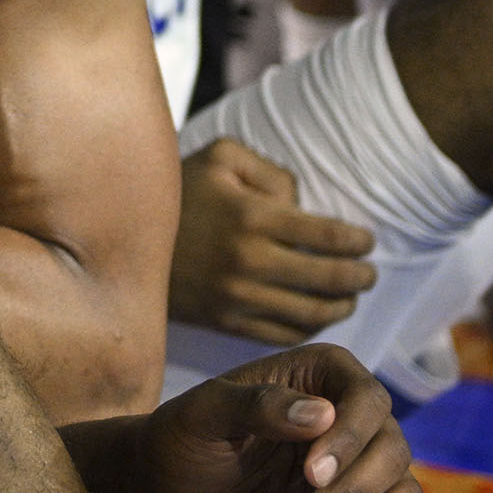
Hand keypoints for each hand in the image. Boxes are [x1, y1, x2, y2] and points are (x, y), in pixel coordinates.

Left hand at [142, 346, 428, 492]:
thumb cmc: (184, 439)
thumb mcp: (205, 414)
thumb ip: (257, 406)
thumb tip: (321, 414)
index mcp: (321, 377)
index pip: (367, 400)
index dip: (350, 439)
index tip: (311, 473)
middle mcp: (352, 421)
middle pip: (392, 456)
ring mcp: (359, 472)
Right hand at [168, 140, 377, 343]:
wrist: (124, 233)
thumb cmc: (182, 190)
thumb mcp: (222, 157)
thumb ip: (271, 171)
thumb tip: (300, 205)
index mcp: (253, 217)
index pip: (329, 237)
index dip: (358, 242)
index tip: (367, 242)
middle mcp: (248, 261)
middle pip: (328, 279)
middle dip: (359, 278)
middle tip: (368, 274)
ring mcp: (236, 296)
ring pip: (310, 313)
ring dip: (341, 307)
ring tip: (349, 298)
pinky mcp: (224, 321)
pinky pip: (281, 335)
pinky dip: (308, 329)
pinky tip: (315, 316)